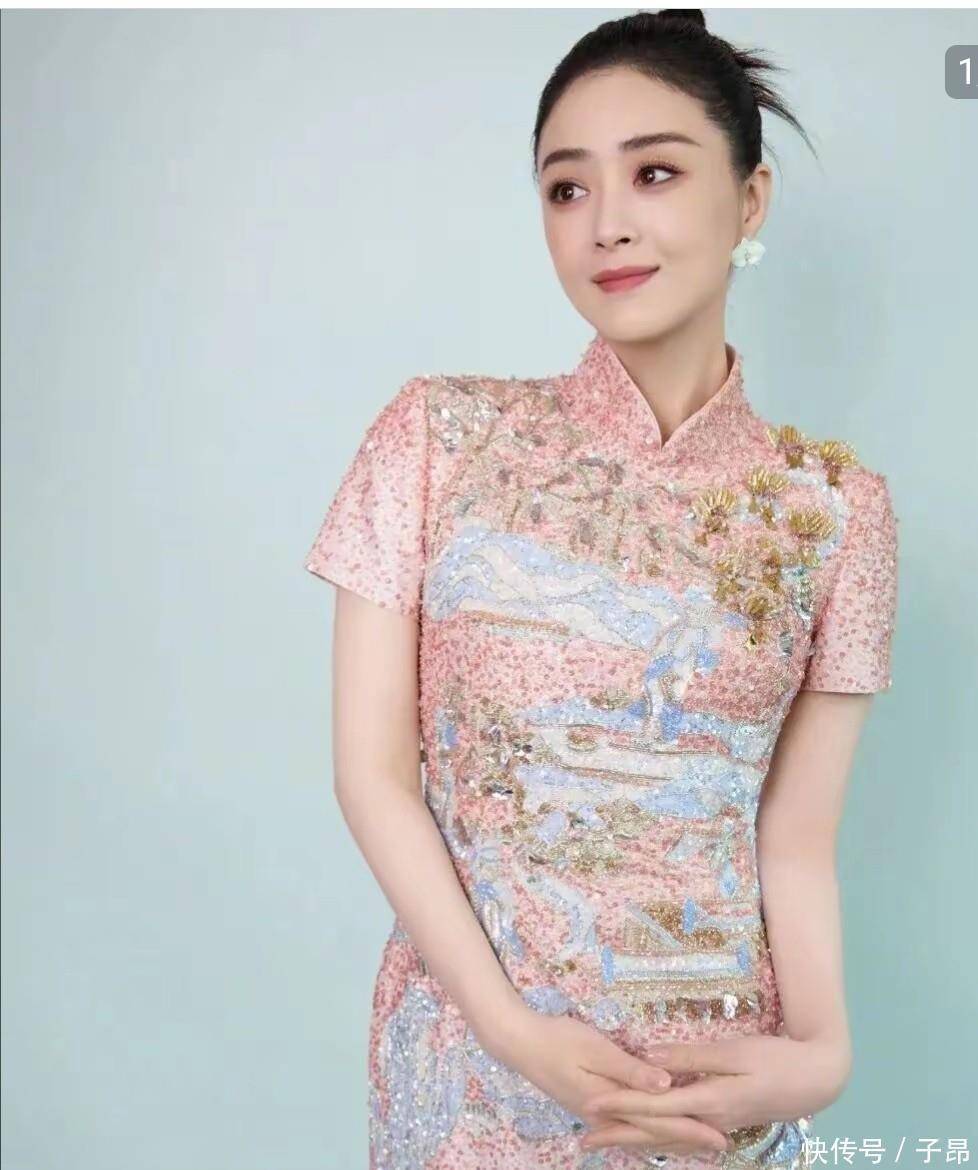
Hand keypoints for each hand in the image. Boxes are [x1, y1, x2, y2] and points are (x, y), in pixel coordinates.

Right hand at [485, 1008, 731, 1155]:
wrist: (520, 1044)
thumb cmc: (559, 1039)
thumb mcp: (596, 1048)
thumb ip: (631, 1069)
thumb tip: (667, 1085)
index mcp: (611, 1103)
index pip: (659, 1120)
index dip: (690, 1128)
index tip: (719, 1136)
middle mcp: (606, 1116)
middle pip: (652, 1132)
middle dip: (686, 1139)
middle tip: (719, 1145)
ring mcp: (596, 1114)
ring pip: (640, 1134)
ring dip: (669, 1140)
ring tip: (696, 1144)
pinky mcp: (589, 1107)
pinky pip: (627, 1127)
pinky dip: (647, 1133)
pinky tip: (653, 1133)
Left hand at [578, 1034, 850, 1151]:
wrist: (816, 1080)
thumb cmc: (777, 1059)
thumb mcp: (734, 1051)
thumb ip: (691, 1056)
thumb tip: (650, 1057)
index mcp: (709, 1101)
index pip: (654, 1106)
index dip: (620, 1104)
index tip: (590, 1103)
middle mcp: (709, 1122)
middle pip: (654, 1131)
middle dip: (617, 1133)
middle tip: (583, 1137)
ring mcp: (717, 1126)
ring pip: (666, 1138)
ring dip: (633, 1139)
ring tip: (603, 1140)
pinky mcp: (723, 1123)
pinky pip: (681, 1137)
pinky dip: (658, 1138)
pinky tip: (646, 1138)